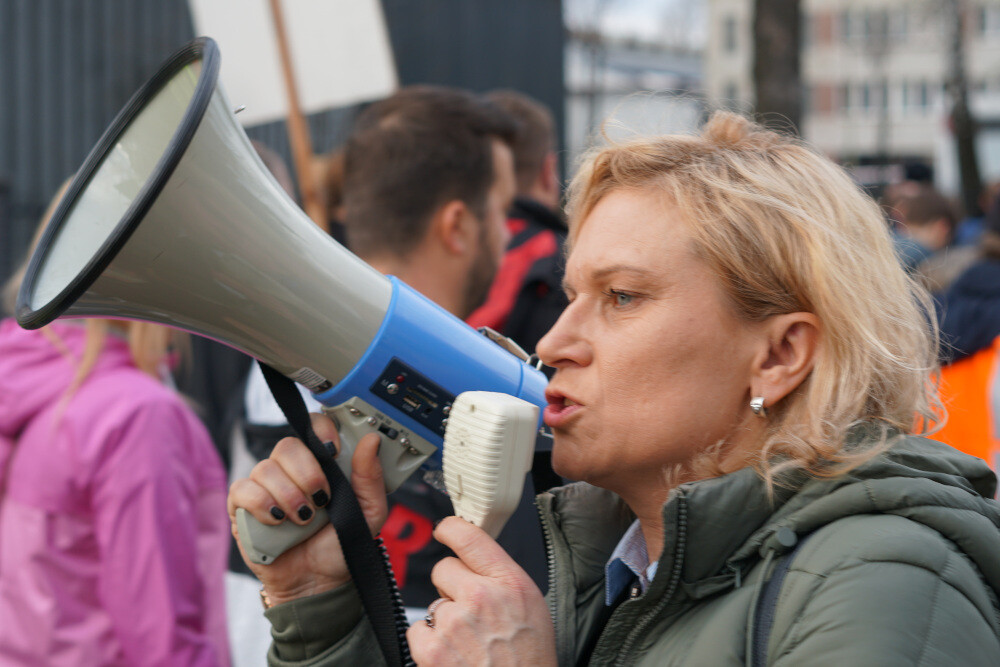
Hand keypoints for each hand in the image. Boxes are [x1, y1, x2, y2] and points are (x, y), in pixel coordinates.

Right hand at [227, 413, 386, 605]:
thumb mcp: (369, 513)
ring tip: (303, 520)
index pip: (314, 427)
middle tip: (322, 499)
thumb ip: (371, 477)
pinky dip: (261, 504)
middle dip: (307, 473)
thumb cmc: (341, 545)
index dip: (321, 430)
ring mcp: (265, 487)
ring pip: (266, 468)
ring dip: (288, 495)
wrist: (318, 584)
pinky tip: (277, 522)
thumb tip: (371, 440)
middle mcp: (290, 470)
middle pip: (288, 445)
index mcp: (321, 463)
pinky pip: (242, 489)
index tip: (333, 450)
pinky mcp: (242, 507)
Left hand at [406, 517, 556, 665]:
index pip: (469, 536)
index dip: (451, 528)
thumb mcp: (532, 608)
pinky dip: (429, 643)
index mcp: (510, 582)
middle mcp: (481, 596)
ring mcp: (453, 623)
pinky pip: (418, 630)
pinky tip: (453, 656)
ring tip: (468, 643)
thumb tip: (475, 560)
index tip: (444, 529)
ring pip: (432, 603)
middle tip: (470, 613)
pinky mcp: (431, 650)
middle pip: (443, 568)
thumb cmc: (530, 660)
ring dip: (443, 620)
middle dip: (451, 587)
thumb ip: (503, 579)